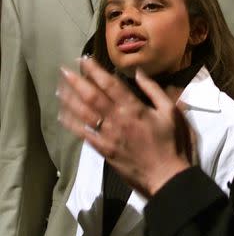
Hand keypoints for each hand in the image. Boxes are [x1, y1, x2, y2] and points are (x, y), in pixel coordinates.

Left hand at [57, 57, 191, 196]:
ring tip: (59, 89)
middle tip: (64, 70)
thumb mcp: (170, 112)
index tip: (84, 60)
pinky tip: (63, 115)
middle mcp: (117, 119)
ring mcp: (108, 135)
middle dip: (77, 82)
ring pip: (84, 114)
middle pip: (92, 97)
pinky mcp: (104, 150)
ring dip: (70, 100)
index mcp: (134, 108)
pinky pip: (84, 134)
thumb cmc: (171, 142)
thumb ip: (154, 91)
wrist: (166, 176)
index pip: (110, 85)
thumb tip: (139, 72)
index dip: (96, 71)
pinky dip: (72, 124)